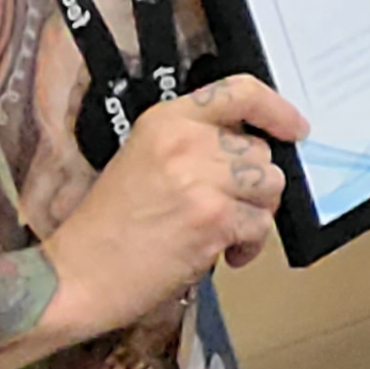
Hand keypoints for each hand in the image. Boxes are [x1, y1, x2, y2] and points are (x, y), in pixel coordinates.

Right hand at [39, 78, 307, 341]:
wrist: (74, 276)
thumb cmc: (105, 228)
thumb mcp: (141, 161)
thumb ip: (192, 147)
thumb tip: (249, 153)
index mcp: (166, 121)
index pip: (240, 92)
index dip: (277, 109)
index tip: (295, 127)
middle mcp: (186, 143)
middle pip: (262, 151)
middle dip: (256, 184)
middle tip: (232, 208)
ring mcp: (201, 180)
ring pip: (271, 186)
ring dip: (257, 213)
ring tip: (228, 232)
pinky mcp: (212, 220)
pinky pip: (261, 225)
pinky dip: (250, 245)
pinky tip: (226, 255)